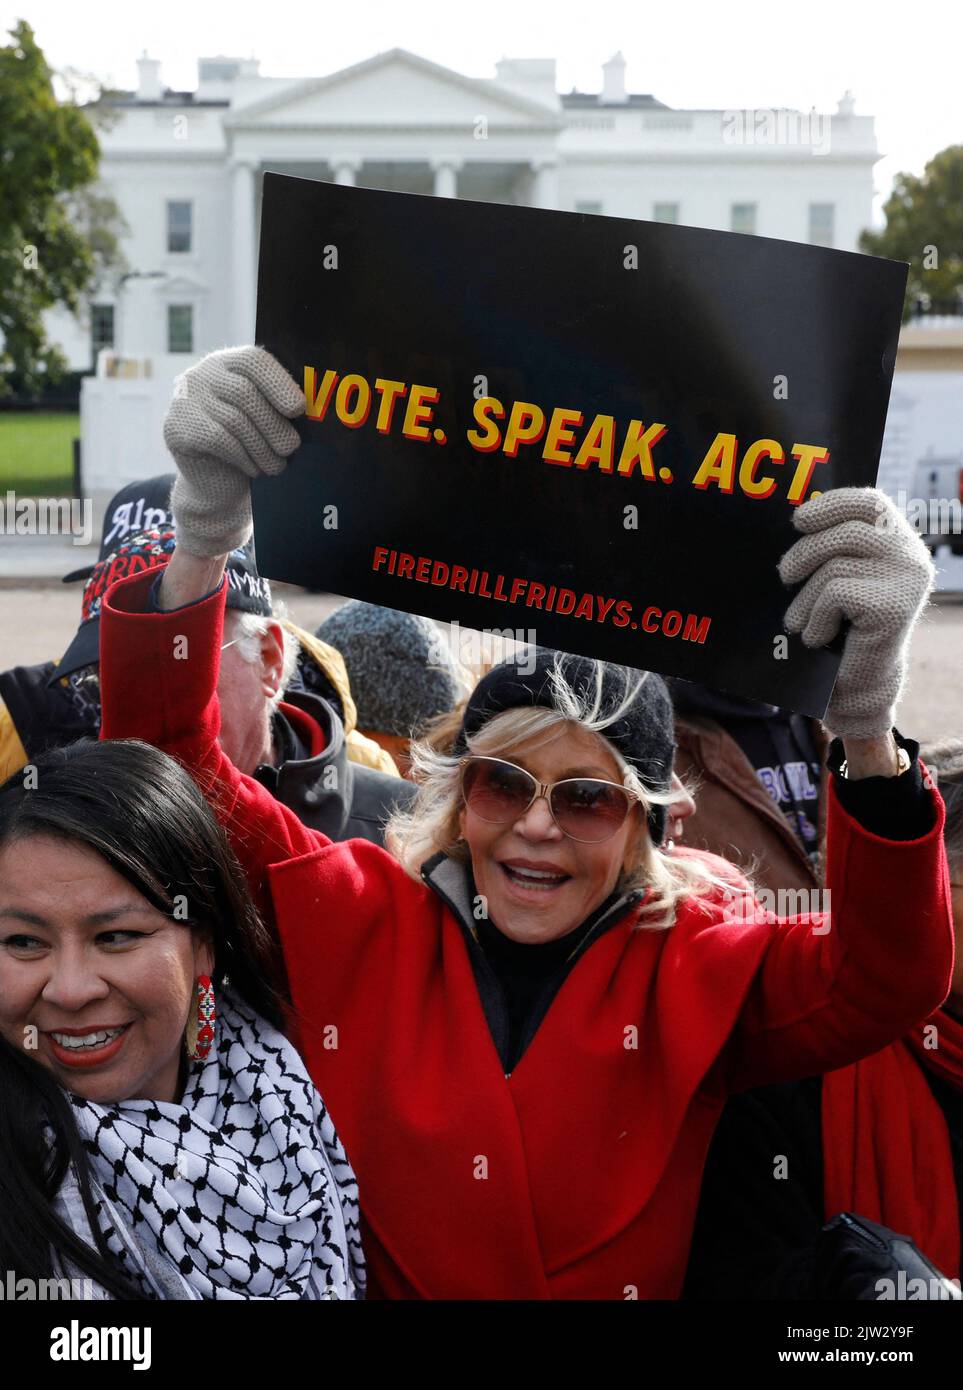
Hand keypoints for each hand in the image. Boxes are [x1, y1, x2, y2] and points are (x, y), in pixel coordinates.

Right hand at [163, 345, 304, 557]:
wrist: (216, 484)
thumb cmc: (250, 447)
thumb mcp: (266, 421)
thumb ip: (280, 407)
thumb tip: (311, 408)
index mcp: (229, 363)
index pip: (253, 361)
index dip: (278, 383)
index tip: (299, 409)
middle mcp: (202, 374)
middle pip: (244, 393)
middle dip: (274, 424)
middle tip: (291, 448)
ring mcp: (184, 399)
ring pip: (234, 420)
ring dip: (261, 447)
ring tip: (277, 466)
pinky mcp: (174, 426)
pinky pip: (217, 439)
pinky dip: (241, 457)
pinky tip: (253, 469)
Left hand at [778, 488, 934, 738]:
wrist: (857, 685)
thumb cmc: (840, 628)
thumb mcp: (837, 578)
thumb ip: (831, 547)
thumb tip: (793, 518)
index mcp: (899, 540)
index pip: (870, 502)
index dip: (832, 504)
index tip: (798, 519)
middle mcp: (911, 555)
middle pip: (846, 531)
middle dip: (804, 552)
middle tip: (783, 576)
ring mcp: (907, 579)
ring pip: (835, 565)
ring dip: (804, 596)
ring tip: (797, 621)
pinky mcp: (895, 605)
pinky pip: (835, 593)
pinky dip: (815, 617)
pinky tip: (818, 637)